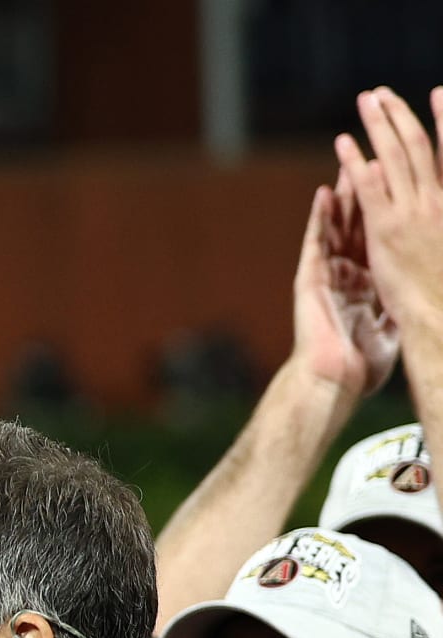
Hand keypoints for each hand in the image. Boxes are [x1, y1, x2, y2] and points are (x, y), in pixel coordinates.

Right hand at [289, 171, 398, 400]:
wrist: (333, 382)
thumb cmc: (362, 366)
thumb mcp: (391, 328)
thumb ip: (399, 307)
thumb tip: (423, 300)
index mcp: (367, 283)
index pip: (379, 238)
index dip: (389, 210)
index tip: (401, 184)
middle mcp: (346, 273)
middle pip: (358, 223)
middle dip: (367, 191)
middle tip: (375, 158)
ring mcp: (326, 275)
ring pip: (336, 226)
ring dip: (343, 195)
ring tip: (349, 162)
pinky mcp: (310, 280)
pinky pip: (316, 242)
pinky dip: (320, 218)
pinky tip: (325, 194)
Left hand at [343, 88, 442, 340]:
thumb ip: (442, 218)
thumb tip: (437, 204)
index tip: (439, 93)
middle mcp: (437, 201)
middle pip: (418, 147)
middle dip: (401, 116)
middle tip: (384, 93)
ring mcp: (412, 213)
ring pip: (395, 157)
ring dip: (380, 126)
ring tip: (368, 100)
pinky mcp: (386, 229)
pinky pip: (368, 188)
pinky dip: (356, 162)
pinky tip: (343, 143)